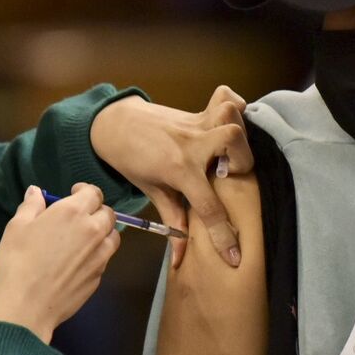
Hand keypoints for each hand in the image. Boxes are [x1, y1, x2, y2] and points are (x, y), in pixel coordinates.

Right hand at [0, 184, 120, 342]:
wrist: (25, 307)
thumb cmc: (16, 262)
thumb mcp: (17, 227)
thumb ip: (31, 206)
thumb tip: (37, 192)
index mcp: (74, 213)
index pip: (94, 193)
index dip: (85, 192)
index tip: (74, 195)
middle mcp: (93, 231)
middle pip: (108, 214)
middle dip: (96, 211)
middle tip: (78, 218)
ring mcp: (100, 256)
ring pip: (112, 237)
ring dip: (102, 233)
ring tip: (83, 239)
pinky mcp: (99, 277)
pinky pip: (105, 259)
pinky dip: (97, 254)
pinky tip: (78, 262)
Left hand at [90, 86, 253, 267]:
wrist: (113, 125)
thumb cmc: (130, 159)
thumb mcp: (151, 191)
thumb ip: (172, 218)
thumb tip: (180, 257)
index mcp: (178, 169)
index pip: (209, 206)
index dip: (223, 236)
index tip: (234, 256)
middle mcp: (192, 143)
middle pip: (233, 142)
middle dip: (241, 163)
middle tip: (227, 175)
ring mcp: (196, 124)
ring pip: (231, 115)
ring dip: (239, 133)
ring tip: (229, 151)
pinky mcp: (198, 112)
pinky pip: (224, 97)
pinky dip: (234, 105)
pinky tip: (229, 124)